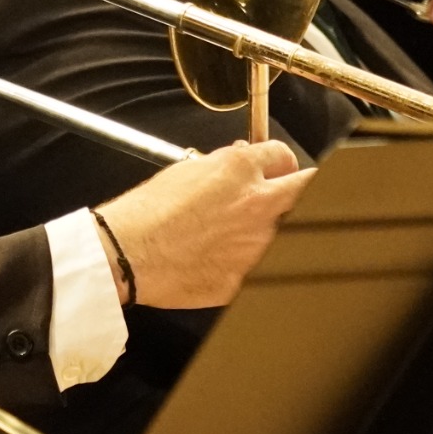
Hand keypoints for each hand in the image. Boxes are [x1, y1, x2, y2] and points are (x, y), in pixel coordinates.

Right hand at [92, 140, 314, 307]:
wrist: (127, 253)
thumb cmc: (148, 211)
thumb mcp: (186, 170)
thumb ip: (225, 164)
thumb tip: (244, 161)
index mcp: (242, 170)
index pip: (284, 156)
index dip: (279, 163)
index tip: (277, 170)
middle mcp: (258, 204)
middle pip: (305, 190)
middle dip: (296, 189)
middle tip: (279, 195)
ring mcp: (257, 245)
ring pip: (282, 231)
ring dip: (265, 228)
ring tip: (228, 233)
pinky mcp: (247, 277)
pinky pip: (258, 264)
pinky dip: (243, 260)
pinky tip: (214, 257)